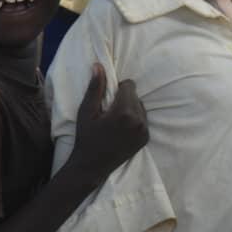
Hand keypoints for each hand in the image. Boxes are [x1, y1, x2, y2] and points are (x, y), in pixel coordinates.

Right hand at [68, 64, 147, 184]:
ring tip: (115, 121)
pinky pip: (143, 119)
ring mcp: (144, 130)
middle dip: (124, 99)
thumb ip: (95, 88)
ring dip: (130, 108)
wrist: (92, 165)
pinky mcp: (145, 138)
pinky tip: (121, 129)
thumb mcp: (86, 111)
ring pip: (140, 107)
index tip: (107, 100)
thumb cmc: (86, 136)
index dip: (117, 89)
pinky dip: (134, 120)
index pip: (129, 85)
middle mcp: (138, 120)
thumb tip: (99, 65)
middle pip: (135, 95)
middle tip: (109, 112)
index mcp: (124, 112)